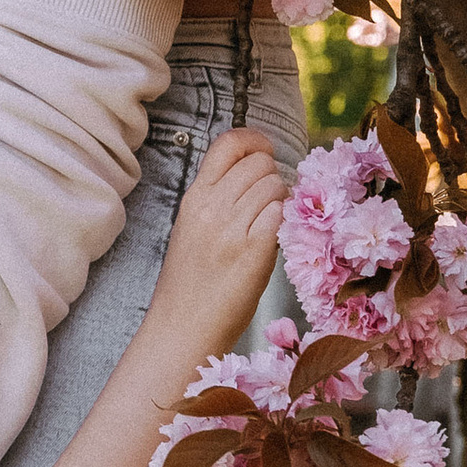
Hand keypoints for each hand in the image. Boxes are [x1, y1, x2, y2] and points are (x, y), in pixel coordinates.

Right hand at [143, 129, 285, 365]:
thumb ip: (216, 196)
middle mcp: (211, 207)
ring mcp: (232, 228)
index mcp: (193, 198)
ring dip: (280, 200)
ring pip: (275, 185)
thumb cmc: (191, 282)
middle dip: (272, 176)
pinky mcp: (254, 250)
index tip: (265, 150)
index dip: (254, 140)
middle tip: (268, 201)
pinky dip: (283, 221)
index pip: (228, 143)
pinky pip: (281, 213)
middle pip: (259, 163)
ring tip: (268, 223)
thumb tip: (254, 171)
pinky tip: (273, 237)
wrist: (183, 326)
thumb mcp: (191, 228)